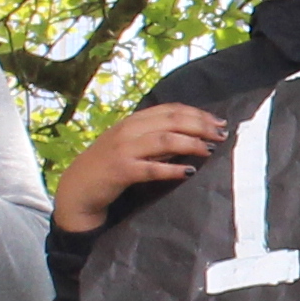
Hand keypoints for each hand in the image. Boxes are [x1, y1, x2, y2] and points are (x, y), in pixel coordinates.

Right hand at [50, 102, 228, 232]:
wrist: (77, 190)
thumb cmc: (109, 168)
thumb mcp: (132, 147)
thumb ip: (156, 140)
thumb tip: (191, 138)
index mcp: (133, 121)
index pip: (171, 110)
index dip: (198, 113)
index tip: (219, 121)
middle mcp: (128, 130)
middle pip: (172, 121)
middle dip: (201, 125)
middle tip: (222, 134)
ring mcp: (123, 149)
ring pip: (165, 140)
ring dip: (192, 143)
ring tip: (210, 150)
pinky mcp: (120, 171)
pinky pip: (152, 168)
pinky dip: (172, 169)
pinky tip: (189, 172)